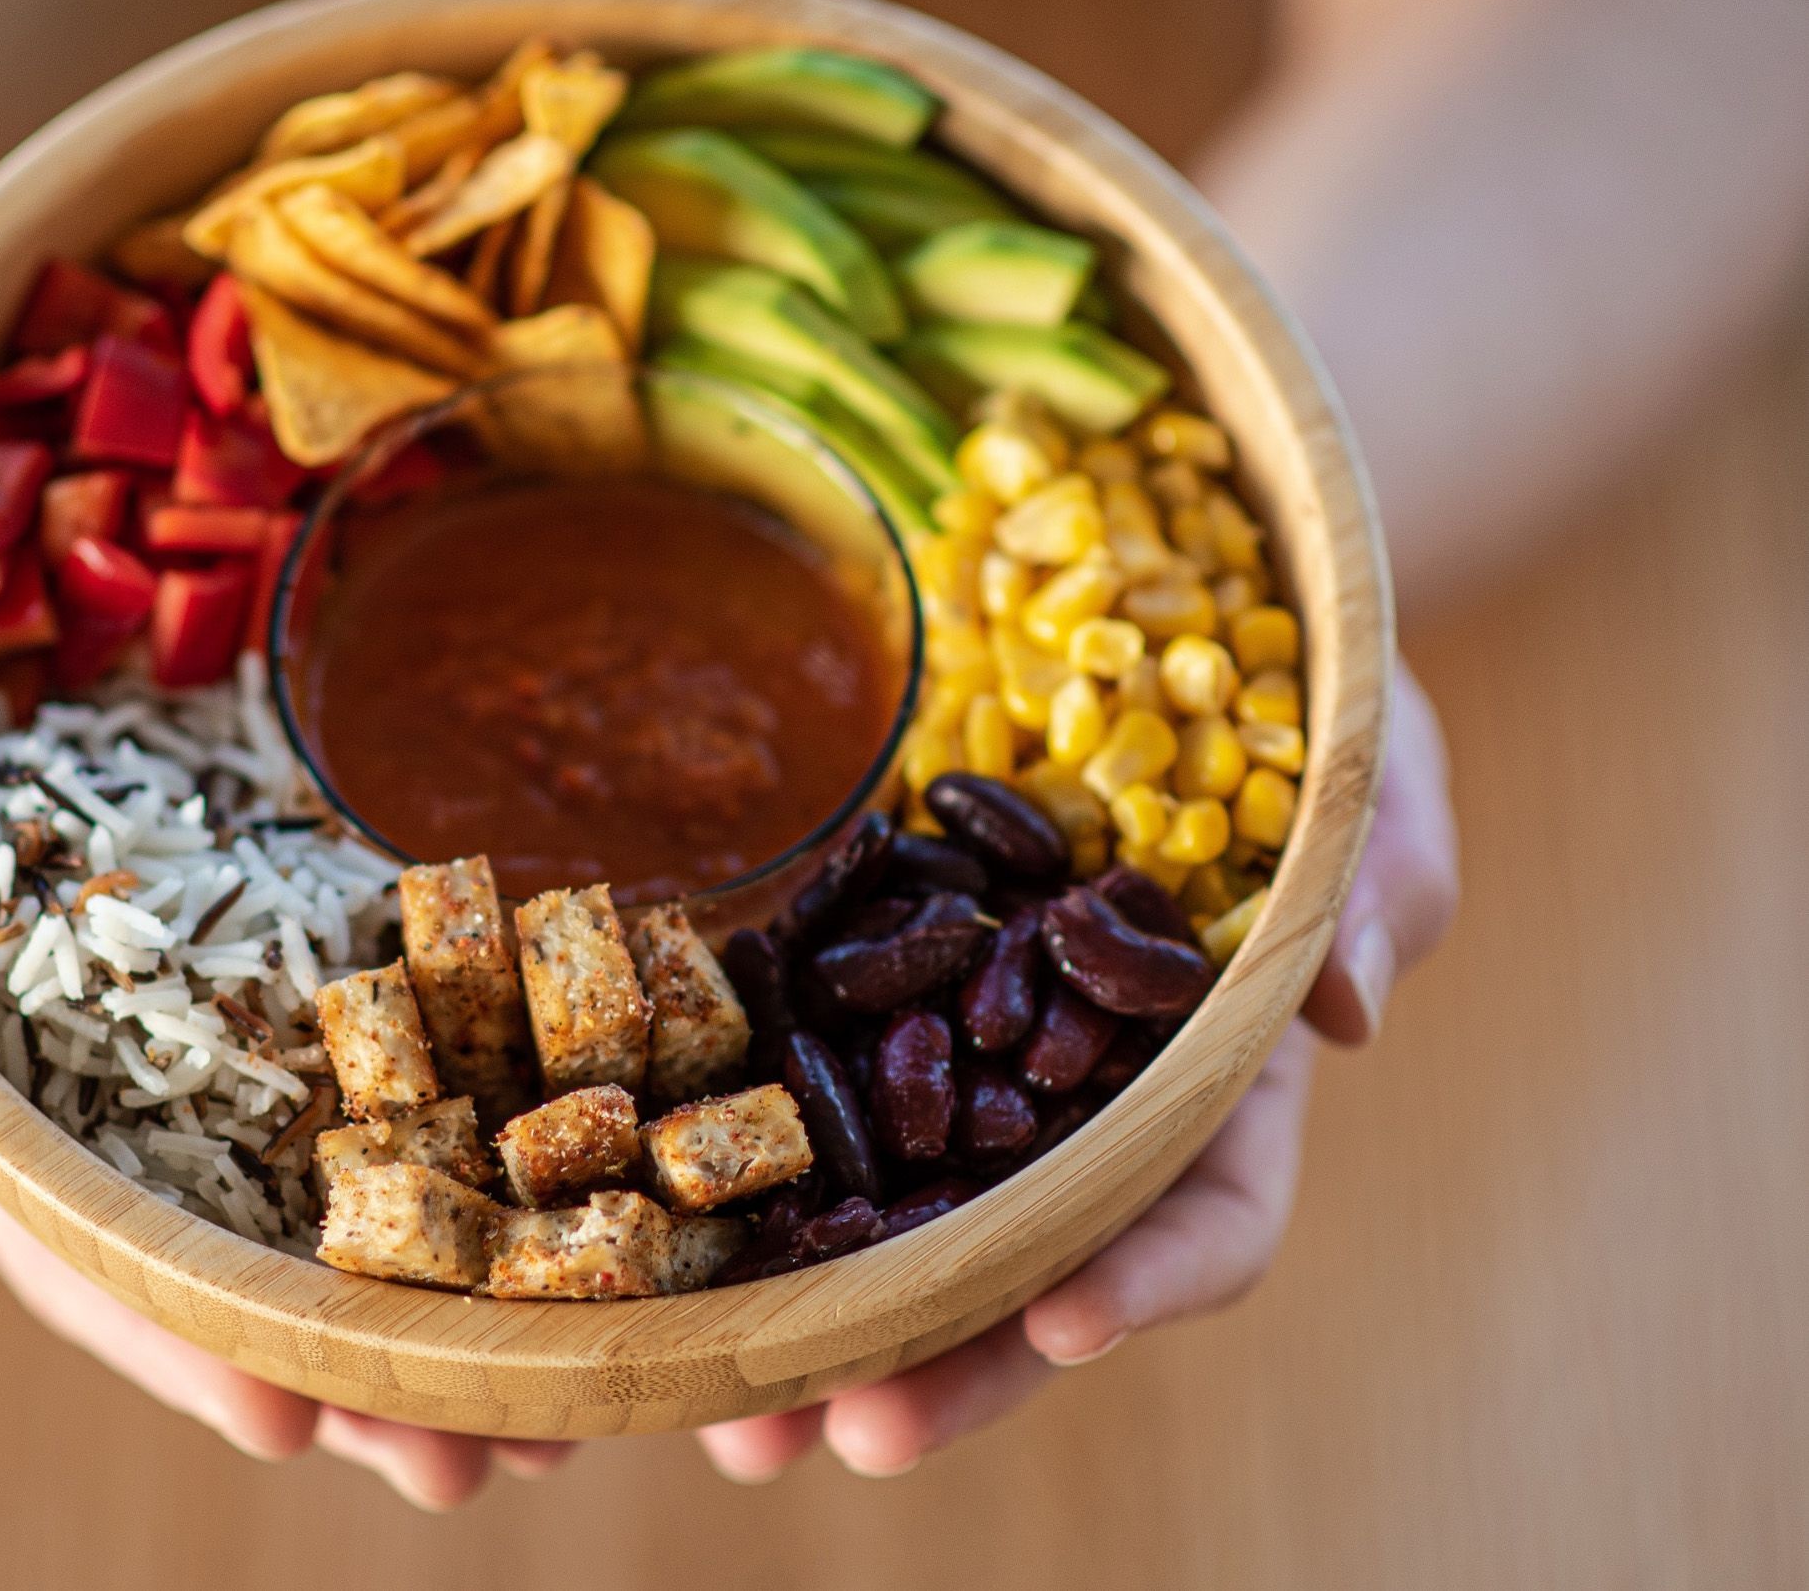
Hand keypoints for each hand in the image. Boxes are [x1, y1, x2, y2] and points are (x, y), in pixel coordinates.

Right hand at [0, 884, 567, 1506]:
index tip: (281, 1421)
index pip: (99, 1258)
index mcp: (36, 1123)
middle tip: (466, 1466)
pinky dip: (471, 1202)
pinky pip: (403, 1118)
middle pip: (247, 1286)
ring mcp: (237, 1086)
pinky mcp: (324, 1021)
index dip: (181, 1343)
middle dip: (351, 1388)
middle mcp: (145, 1130)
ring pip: (335, 1234)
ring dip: (434, 1337)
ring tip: (549, 1427)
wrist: (14, 676)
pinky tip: (559, 1271)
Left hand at [698, 659, 1458, 1481]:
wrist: (1140, 618)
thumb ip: (1381, 868)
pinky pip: (800, 1109)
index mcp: (1221, 1071)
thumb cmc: (1281, 694)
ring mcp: (966, 1065)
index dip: (1150, 1276)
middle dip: (946, 1362)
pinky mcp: (861, 1008)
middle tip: (852, 1428)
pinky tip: (665, 1256)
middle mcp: (1087, 1101)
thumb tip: (1348, 1006)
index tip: (1064, 1317)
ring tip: (726, 1412)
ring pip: (897, 1230)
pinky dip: (742, 1191)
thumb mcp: (1362, 759)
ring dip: (817, 1332)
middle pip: (1028, 1268)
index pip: (1211, 1207)